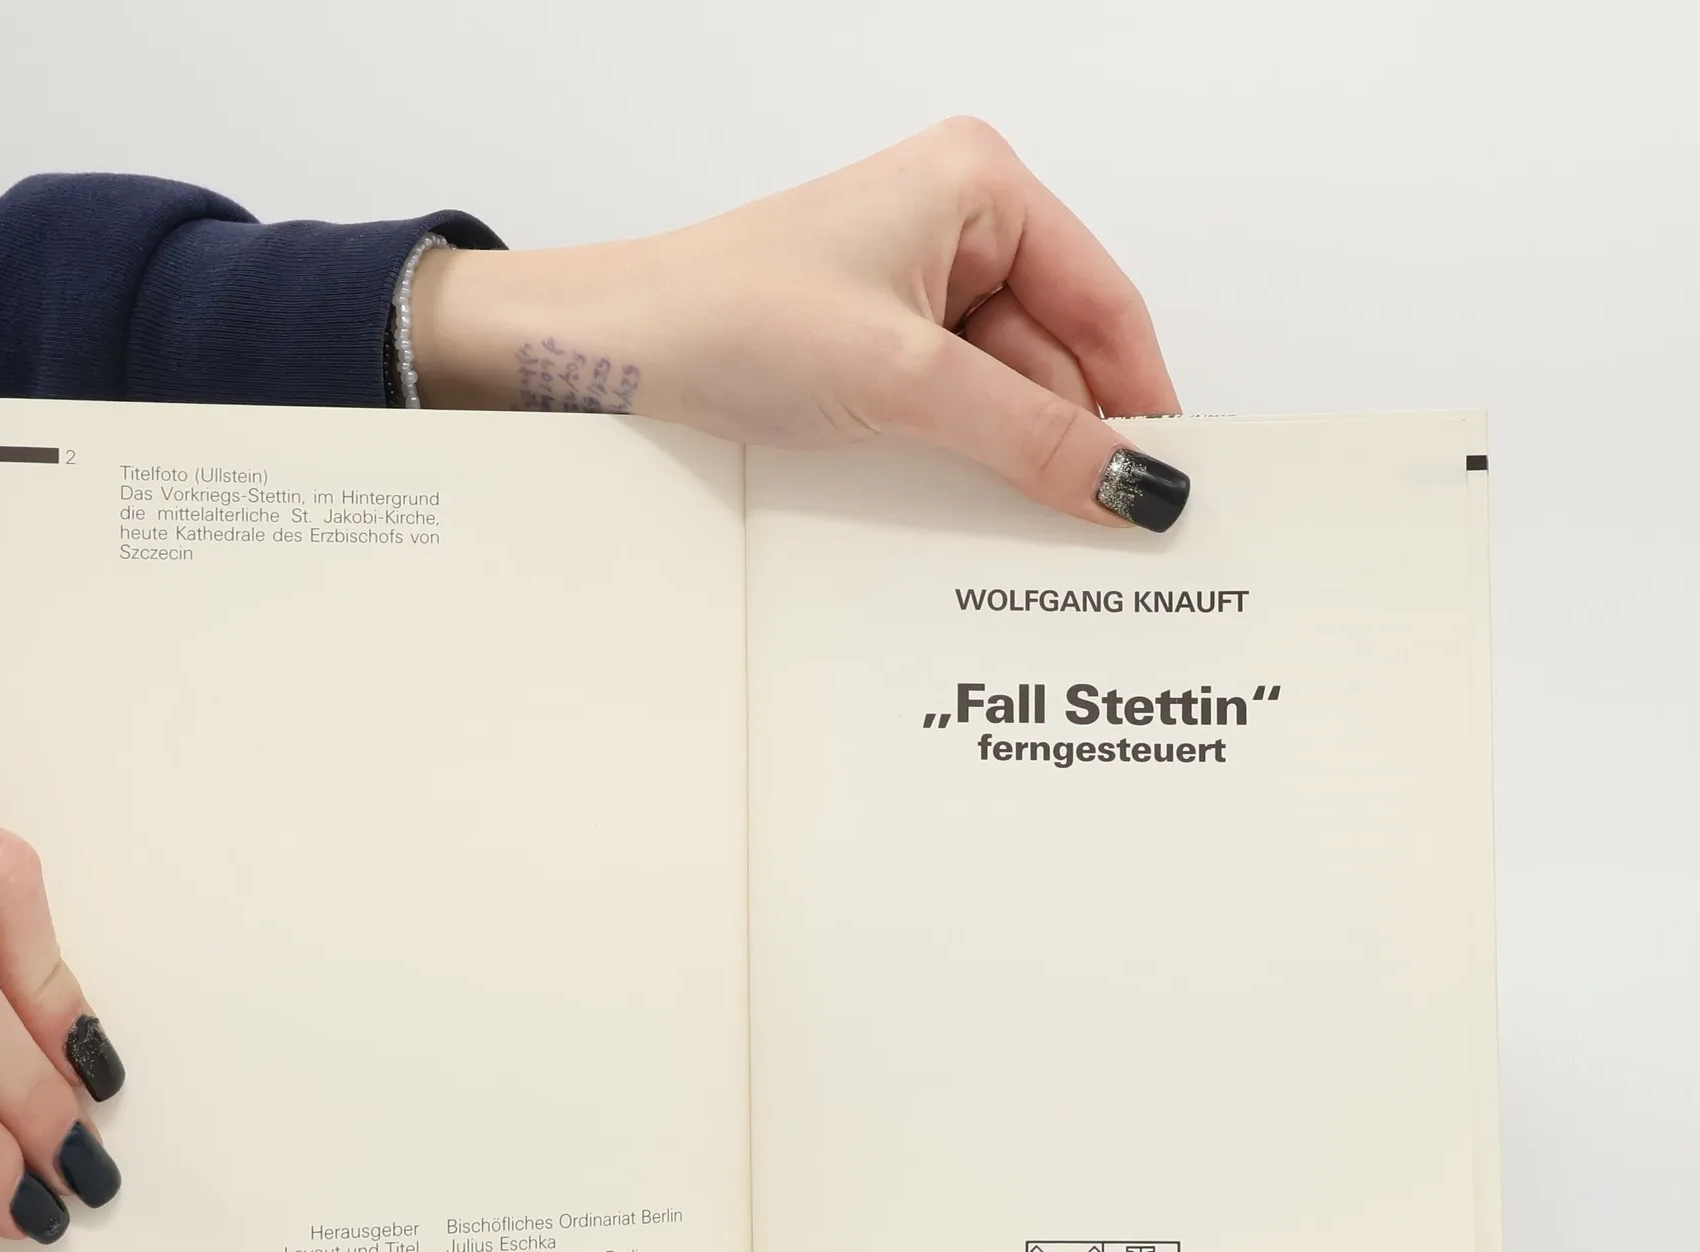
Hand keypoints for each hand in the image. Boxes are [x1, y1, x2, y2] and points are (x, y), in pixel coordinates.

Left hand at [411, 117, 1187, 529]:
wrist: (607, 357)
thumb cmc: (725, 319)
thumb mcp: (905, 383)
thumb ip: (1031, 436)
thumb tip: (1135, 484)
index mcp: (980, 186)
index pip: (1104, 302)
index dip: (1142, 397)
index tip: (1171, 484)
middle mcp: (954, 227)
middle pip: (1060, 354)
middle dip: (1077, 441)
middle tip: (1114, 537)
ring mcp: (911, 291)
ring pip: (1007, 392)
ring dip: (1017, 462)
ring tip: (1040, 538)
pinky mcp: (874, 349)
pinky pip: (954, 411)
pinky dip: (968, 462)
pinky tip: (975, 514)